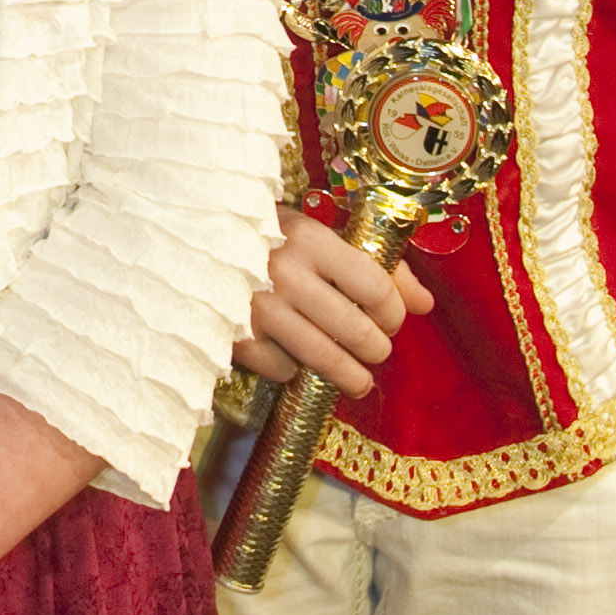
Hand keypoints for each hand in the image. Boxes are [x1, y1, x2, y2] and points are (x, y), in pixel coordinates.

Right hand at [236, 204, 432, 392]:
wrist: (189, 239)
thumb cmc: (265, 234)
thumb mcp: (316, 233)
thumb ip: (376, 263)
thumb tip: (425, 304)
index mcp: (310, 238)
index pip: (375, 286)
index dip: (393, 312)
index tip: (391, 320)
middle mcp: (285, 272)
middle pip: (356, 330)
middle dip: (376, 348)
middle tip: (376, 350)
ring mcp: (258, 307)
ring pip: (325, 358)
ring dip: (350, 375)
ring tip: (359, 380)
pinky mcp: (235, 336)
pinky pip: (282, 368)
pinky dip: (293, 369)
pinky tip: (292, 357)